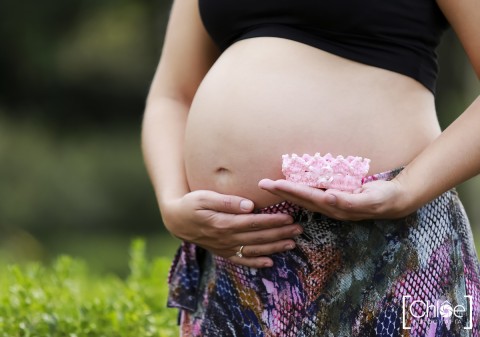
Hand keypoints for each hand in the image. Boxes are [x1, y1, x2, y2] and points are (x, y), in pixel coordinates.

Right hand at [161, 190, 302, 267]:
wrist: (175, 220)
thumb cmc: (190, 204)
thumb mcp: (204, 197)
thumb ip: (227, 201)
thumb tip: (249, 205)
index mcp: (223, 223)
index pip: (254, 222)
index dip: (273, 221)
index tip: (289, 217)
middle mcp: (226, 238)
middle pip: (258, 237)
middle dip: (280, 233)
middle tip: (298, 229)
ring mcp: (225, 248)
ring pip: (254, 249)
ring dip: (274, 248)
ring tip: (292, 243)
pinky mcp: (222, 252)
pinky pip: (241, 260)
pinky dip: (256, 262)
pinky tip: (269, 262)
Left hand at [258, 178, 413, 220]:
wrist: (394, 202)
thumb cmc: (382, 199)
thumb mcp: (369, 200)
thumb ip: (348, 201)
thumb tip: (327, 197)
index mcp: (335, 207)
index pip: (308, 197)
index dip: (290, 190)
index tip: (274, 184)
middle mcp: (329, 207)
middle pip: (300, 198)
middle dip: (281, 191)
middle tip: (262, 183)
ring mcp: (330, 204)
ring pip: (303, 197)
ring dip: (286, 191)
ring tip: (270, 185)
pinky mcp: (333, 198)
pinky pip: (311, 194)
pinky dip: (298, 190)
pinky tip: (289, 186)